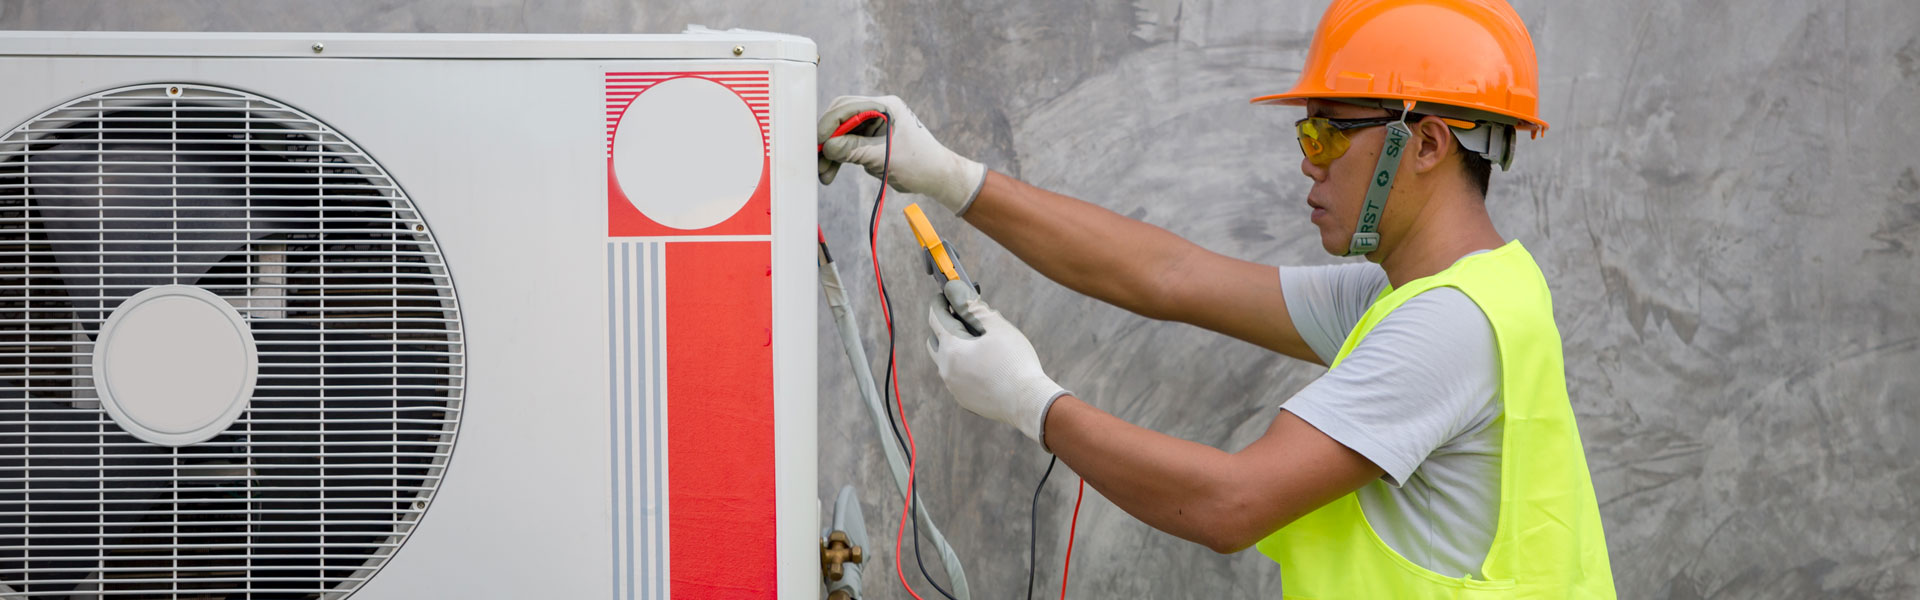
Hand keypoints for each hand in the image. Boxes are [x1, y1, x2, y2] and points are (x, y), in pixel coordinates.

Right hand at [817, 95, 988, 214]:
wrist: (937, 177)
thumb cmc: (920, 164)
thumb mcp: (884, 157)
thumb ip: (854, 150)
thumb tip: (828, 147)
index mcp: (885, 106)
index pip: (848, 107)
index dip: (830, 124)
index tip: (818, 143)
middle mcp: (878, 111)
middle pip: (841, 117)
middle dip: (827, 139)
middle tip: (816, 158)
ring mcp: (874, 125)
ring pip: (842, 133)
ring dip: (831, 152)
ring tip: (823, 173)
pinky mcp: (870, 139)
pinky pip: (848, 145)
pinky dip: (839, 158)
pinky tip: (831, 172)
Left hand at [925, 281, 1068, 448]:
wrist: (1028, 402)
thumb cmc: (1015, 362)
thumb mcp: (997, 327)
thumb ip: (975, 308)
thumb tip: (958, 293)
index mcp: (951, 349)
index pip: (936, 318)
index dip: (940, 302)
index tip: (946, 292)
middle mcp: (946, 370)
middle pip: (935, 340)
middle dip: (944, 325)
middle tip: (962, 314)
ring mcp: (954, 387)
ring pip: (946, 361)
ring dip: (954, 346)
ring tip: (976, 338)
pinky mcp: (964, 399)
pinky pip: (957, 377)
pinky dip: (964, 364)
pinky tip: (984, 361)